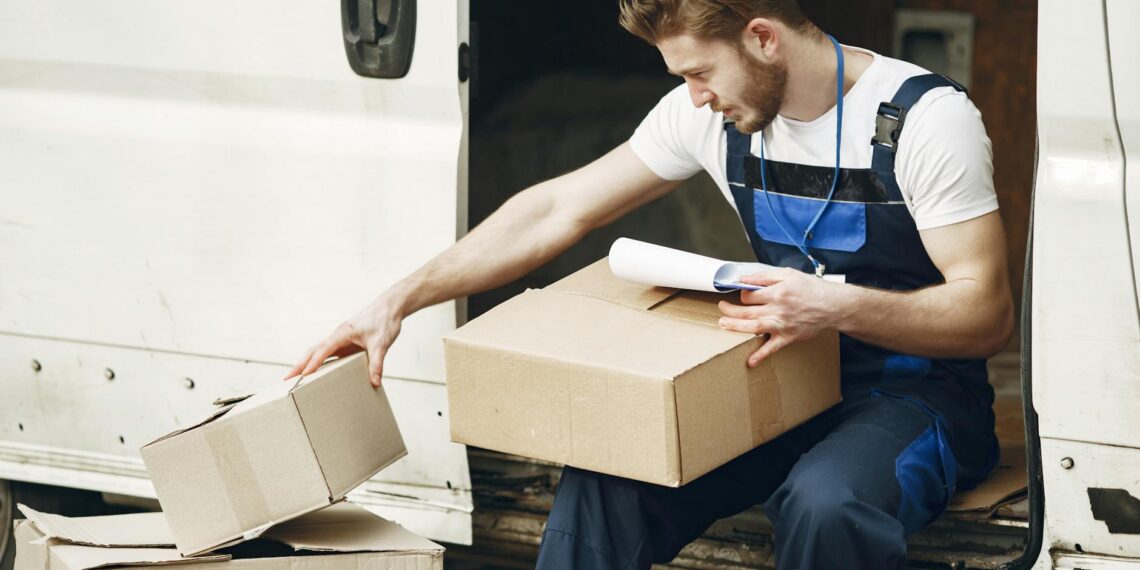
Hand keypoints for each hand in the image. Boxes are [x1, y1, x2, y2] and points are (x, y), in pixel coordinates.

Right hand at [284, 295, 403, 386]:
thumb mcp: (381, 344)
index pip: (323, 350)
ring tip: (295, 378)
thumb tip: (374, 382)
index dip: (313, 364)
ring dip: (306, 363)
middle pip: (313, 350)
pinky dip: (319, 362)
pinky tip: (317, 372)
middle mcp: (338, 335)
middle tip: (286, 379)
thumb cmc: (384, 321)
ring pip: (318, 351)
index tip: (303, 376)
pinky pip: (329, 353)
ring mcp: (341, 339)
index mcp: (342, 333)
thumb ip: (377, 363)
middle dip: (300, 364)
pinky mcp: (346, 342)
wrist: (390, 307)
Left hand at [717, 267, 843, 366]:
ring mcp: (782, 325)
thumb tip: (745, 278)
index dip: (741, 294)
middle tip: (722, 307)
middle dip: (730, 310)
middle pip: (746, 312)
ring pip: (753, 328)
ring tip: (723, 324)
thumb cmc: (812, 289)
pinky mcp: (788, 337)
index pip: (749, 295)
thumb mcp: (789, 275)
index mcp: (776, 293)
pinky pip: (772, 348)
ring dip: (735, 327)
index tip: (739, 294)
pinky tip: (750, 362)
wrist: (833, 306)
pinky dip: (760, 356)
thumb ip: (765, 276)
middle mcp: (777, 310)